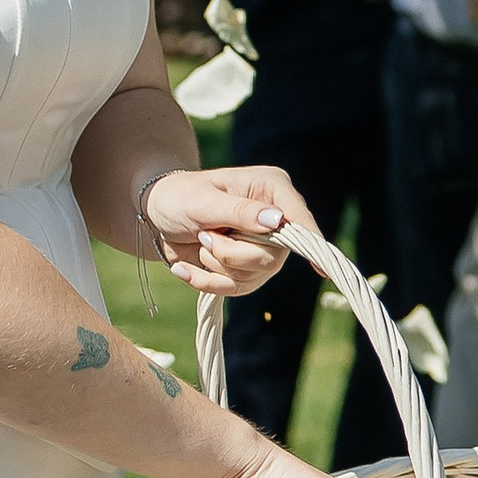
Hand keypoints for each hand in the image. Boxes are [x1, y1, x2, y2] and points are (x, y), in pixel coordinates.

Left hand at [142, 164, 308, 297]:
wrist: (156, 216)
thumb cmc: (179, 196)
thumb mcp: (203, 201)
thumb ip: (239, 211)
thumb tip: (277, 220)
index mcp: (271, 190)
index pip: (298, 217)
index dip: (310, 240)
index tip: (321, 269)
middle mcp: (274, 220)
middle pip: (273, 256)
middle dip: (232, 253)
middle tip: (206, 235)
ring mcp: (262, 247)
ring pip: (255, 275)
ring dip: (217, 265)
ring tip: (201, 241)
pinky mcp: (246, 268)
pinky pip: (235, 288)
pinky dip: (206, 281)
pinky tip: (186, 269)